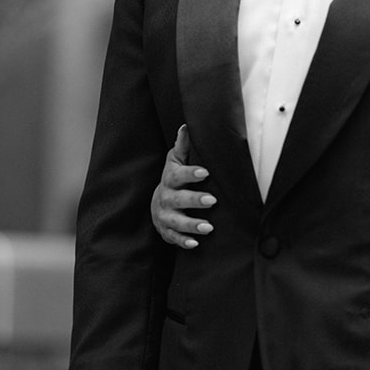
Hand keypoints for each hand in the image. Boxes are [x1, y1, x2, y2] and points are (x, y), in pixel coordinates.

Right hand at [151, 124, 215, 247]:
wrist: (157, 202)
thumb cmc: (173, 178)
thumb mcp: (176, 161)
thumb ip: (183, 147)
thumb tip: (186, 125)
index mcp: (169, 179)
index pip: (178, 176)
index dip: (190, 174)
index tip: (205, 173)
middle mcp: (165, 198)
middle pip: (178, 200)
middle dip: (194, 200)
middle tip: (213, 201)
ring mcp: (164, 216)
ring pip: (176, 221)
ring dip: (192, 225)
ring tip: (209, 228)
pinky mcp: (166, 231)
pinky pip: (173, 238)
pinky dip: (183, 241)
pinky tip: (195, 244)